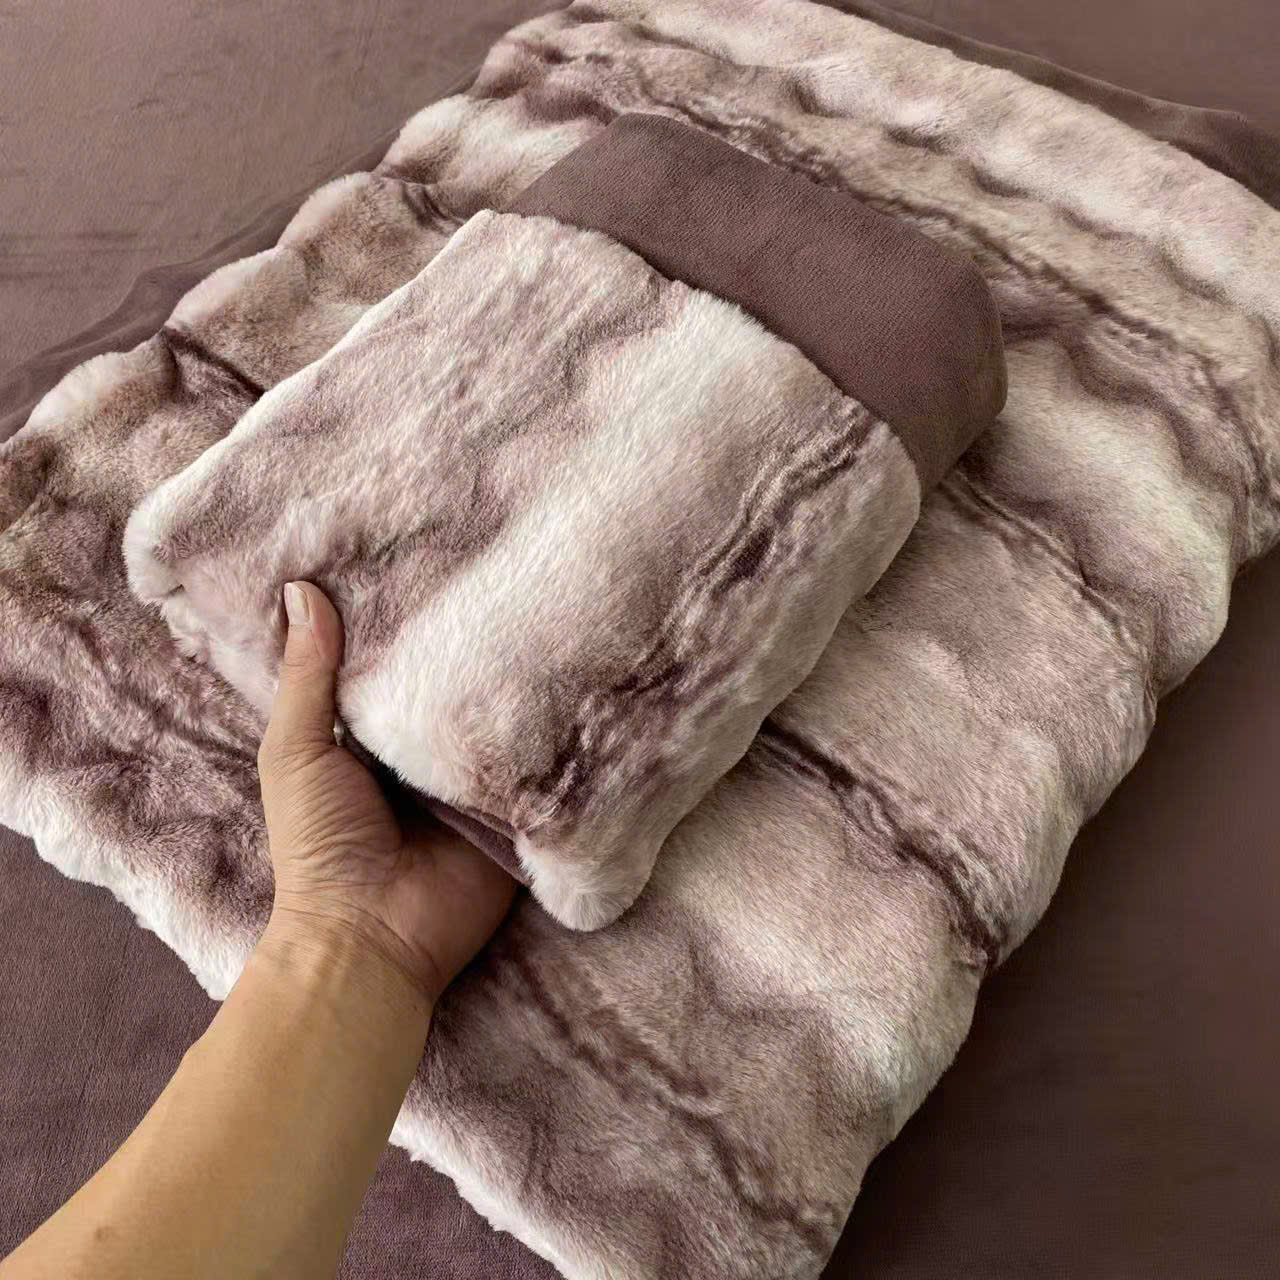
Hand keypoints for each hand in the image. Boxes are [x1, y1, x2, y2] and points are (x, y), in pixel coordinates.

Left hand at [256, 580, 515, 1007]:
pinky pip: (535, 763)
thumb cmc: (320, 842)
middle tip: (507, 566)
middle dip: (471, 643)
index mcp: (371, 736)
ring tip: (550, 603)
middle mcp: (425, 753)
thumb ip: (307, 677)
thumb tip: (301, 589)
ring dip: (516, 681)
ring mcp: (474, 782)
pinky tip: (577, 674)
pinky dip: (549, 731)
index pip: (396, 663)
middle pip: (452, 686)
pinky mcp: (515, 810)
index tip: (430, 551)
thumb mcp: (297, 751)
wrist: (372, 935)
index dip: (407, 618)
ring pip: (498, 719)